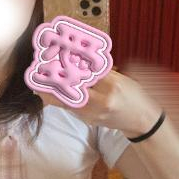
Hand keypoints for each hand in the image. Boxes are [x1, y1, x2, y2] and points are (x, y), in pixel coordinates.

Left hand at [33, 68, 162, 135]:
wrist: (141, 121)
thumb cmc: (134, 95)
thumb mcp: (122, 78)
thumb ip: (102, 71)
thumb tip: (81, 60)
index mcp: (112, 86)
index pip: (86, 73)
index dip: (69, 65)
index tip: (55, 57)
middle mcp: (101, 101)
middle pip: (72, 89)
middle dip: (54, 79)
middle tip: (39, 69)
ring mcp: (93, 113)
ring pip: (67, 101)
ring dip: (50, 91)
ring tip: (37, 81)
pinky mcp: (88, 120)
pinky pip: (70, 108)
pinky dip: (58, 99)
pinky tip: (47, 93)